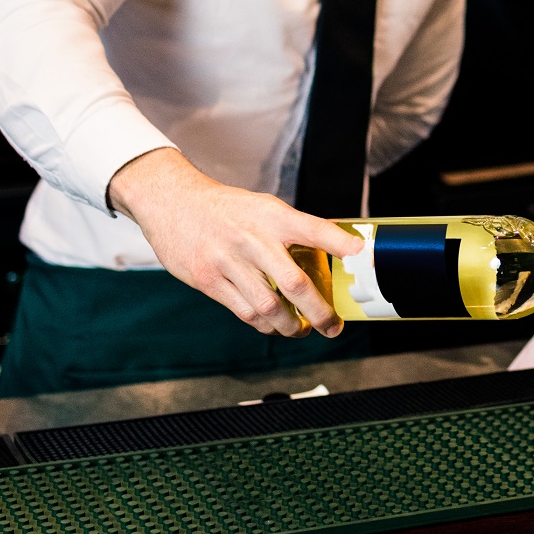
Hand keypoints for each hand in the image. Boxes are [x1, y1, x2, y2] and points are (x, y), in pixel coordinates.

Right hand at [107, 148, 362, 338]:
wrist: (173, 203)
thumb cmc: (228, 209)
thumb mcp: (263, 207)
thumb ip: (293, 229)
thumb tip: (334, 252)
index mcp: (272, 216)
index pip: (312, 228)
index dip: (337, 240)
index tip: (360, 251)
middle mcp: (253, 239)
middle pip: (294, 283)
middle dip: (319, 311)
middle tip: (333, 326)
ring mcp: (228, 261)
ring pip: (268, 306)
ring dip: (290, 325)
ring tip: (301, 330)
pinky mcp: (208, 280)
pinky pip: (244, 311)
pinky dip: (263, 324)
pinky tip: (273, 325)